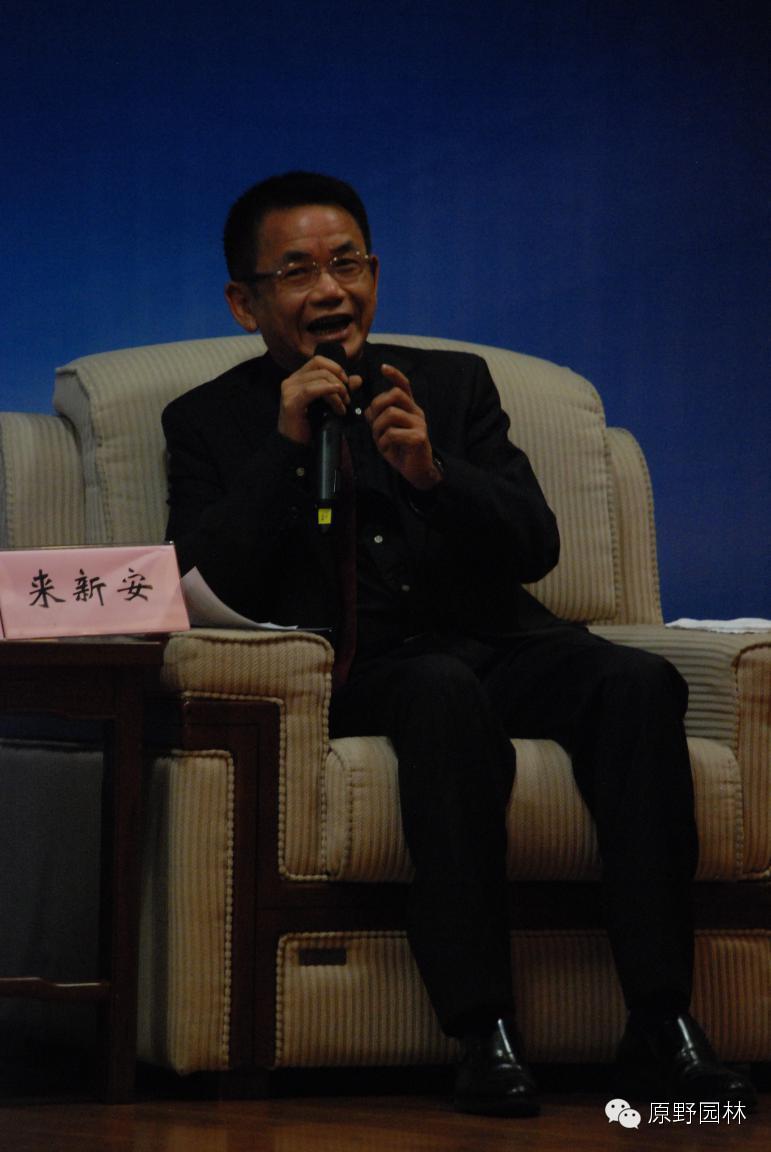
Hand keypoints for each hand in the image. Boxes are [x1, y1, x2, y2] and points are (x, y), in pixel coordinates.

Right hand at [278, 354, 362, 444]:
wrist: (296, 447)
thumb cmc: (311, 426)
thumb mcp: (329, 404)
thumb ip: (342, 390)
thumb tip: (357, 379)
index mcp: (298, 378)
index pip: (318, 361)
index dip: (336, 368)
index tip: (347, 383)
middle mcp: (291, 381)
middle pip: (320, 368)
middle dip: (339, 381)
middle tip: (347, 399)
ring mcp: (289, 391)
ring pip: (319, 378)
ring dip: (337, 391)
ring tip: (343, 407)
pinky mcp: (291, 402)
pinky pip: (312, 390)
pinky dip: (328, 391)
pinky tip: (338, 398)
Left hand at [366, 363, 443, 489]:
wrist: (418, 471)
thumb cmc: (401, 451)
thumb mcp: (386, 434)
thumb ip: (378, 420)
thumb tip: (367, 411)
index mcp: (409, 409)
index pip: (404, 386)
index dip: (394, 375)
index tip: (383, 367)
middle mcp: (416, 413)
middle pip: (395, 395)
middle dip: (377, 405)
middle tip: (373, 421)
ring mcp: (419, 424)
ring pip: (391, 414)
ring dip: (378, 428)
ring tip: (380, 440)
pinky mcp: (419, 437)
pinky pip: (393, 433)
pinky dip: (383, 442)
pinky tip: (386, 449)